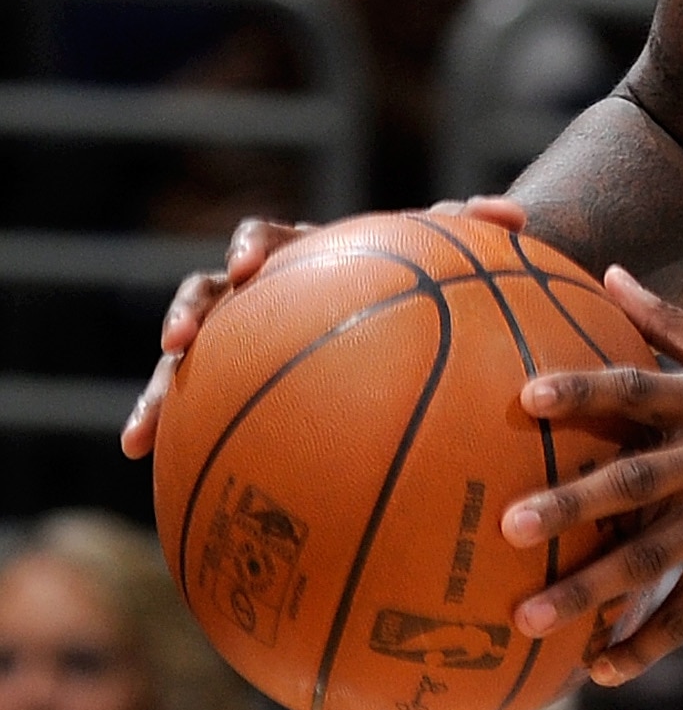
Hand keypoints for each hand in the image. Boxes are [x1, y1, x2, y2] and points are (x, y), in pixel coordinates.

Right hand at [119, 196, 528, 457]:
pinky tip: (171, 493)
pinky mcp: (235, 389)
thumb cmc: (418, 277)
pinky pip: (205, 421)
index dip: (250, 247)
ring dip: (158, 393)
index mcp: (295, 254)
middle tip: (179, 341)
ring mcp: (238, 341)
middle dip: (186, 315)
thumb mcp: (439, 257)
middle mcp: (255, 294)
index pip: (263, 238)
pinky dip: (183, 448)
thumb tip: (517, 216)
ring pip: (184, 363)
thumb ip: (469, 232)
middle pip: (204, 293)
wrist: (398, 306)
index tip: (250, 265)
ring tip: (138, 436)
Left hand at [499, 270, 682, 677]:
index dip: (583, 390)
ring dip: (590, 590)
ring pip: (655, 555)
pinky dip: (647, 641)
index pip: (638, 387)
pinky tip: (602, 668)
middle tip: (507, 525)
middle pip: (635, 479)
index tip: (525, 398)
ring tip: (528, 618)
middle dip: (570, 503)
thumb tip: (608, 274)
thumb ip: (674, 322)